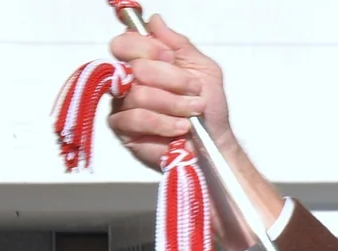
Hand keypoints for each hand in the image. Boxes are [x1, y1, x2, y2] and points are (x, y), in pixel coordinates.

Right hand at [107, 15, 231, 171]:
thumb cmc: (209, 107)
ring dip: (173, 104)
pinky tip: (181, 127)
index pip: (124, 44)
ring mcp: (122, 105)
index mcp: (143, 63)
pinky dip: (163, 123)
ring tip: (193, 112)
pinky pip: (135, 120)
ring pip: (138, 95)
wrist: (215, 142)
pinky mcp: (123, 130)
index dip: (145, 47)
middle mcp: (127, 82)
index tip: (170, 58)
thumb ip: (180, 44)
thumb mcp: (203, 69)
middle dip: (171, 80)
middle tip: (194, 90)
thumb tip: (155, 20)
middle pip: (134, 68)